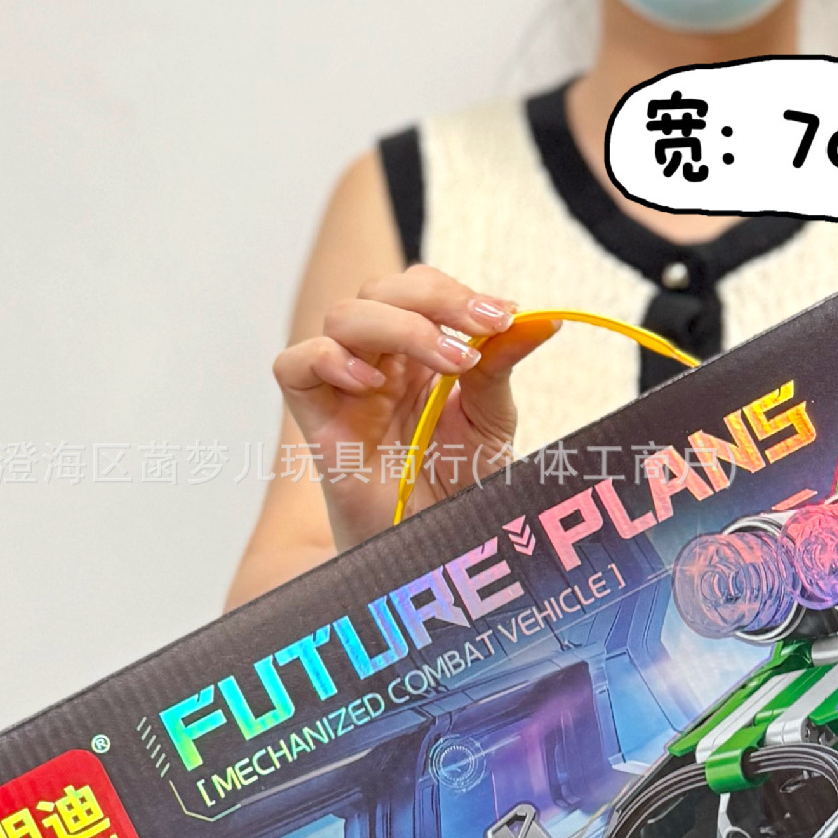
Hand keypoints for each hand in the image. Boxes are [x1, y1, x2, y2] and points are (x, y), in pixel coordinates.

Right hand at [272, 266, 558, 551]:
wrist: (437, 548)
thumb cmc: (459, 486)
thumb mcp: (492, 421)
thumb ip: (503, 365)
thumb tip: (543, 320)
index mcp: (418, 351)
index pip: (420, 288)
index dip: (455, 292)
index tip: (501, 316)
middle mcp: (378, 360)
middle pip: (380, 290)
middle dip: (433, 301)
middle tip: (480, 332)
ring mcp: (344, 387)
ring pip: (342, 317)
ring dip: (398, 326)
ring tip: (448, 364)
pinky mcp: (316, 420)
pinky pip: (293, 366)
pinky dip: (327, 359)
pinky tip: (372, 384)